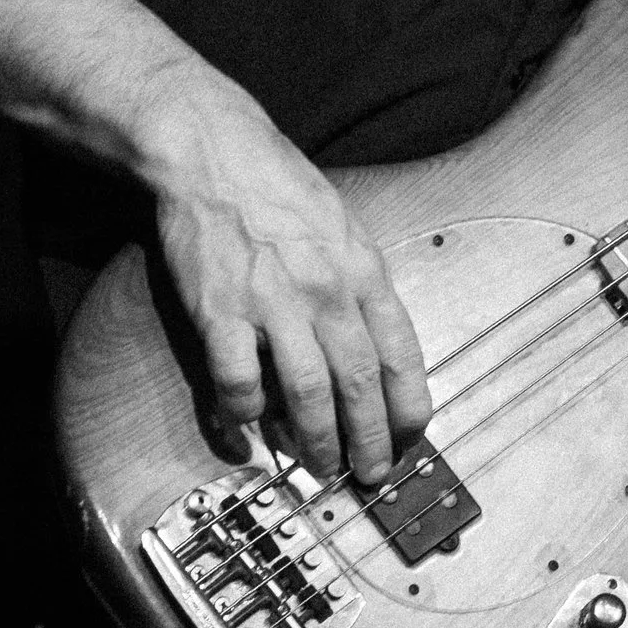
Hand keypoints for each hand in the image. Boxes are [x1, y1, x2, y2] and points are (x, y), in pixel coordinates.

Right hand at [139, 77, 432, 484]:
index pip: (401, 351)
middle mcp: (327, 291)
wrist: (215, 154)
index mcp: (364, 270)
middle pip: (359, 382)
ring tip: (320, 469)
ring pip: (307, 392)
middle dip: (369, 439)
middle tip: (370, 474)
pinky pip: (238, 382)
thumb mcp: (343, 228)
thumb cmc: (280, 188)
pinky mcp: (221, 312)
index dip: (409, 402)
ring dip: (316, 441)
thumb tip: (369, 343)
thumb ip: (357, 284)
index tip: (411, 437)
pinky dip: (243, 418)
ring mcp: (274, 303)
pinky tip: (247, 436)